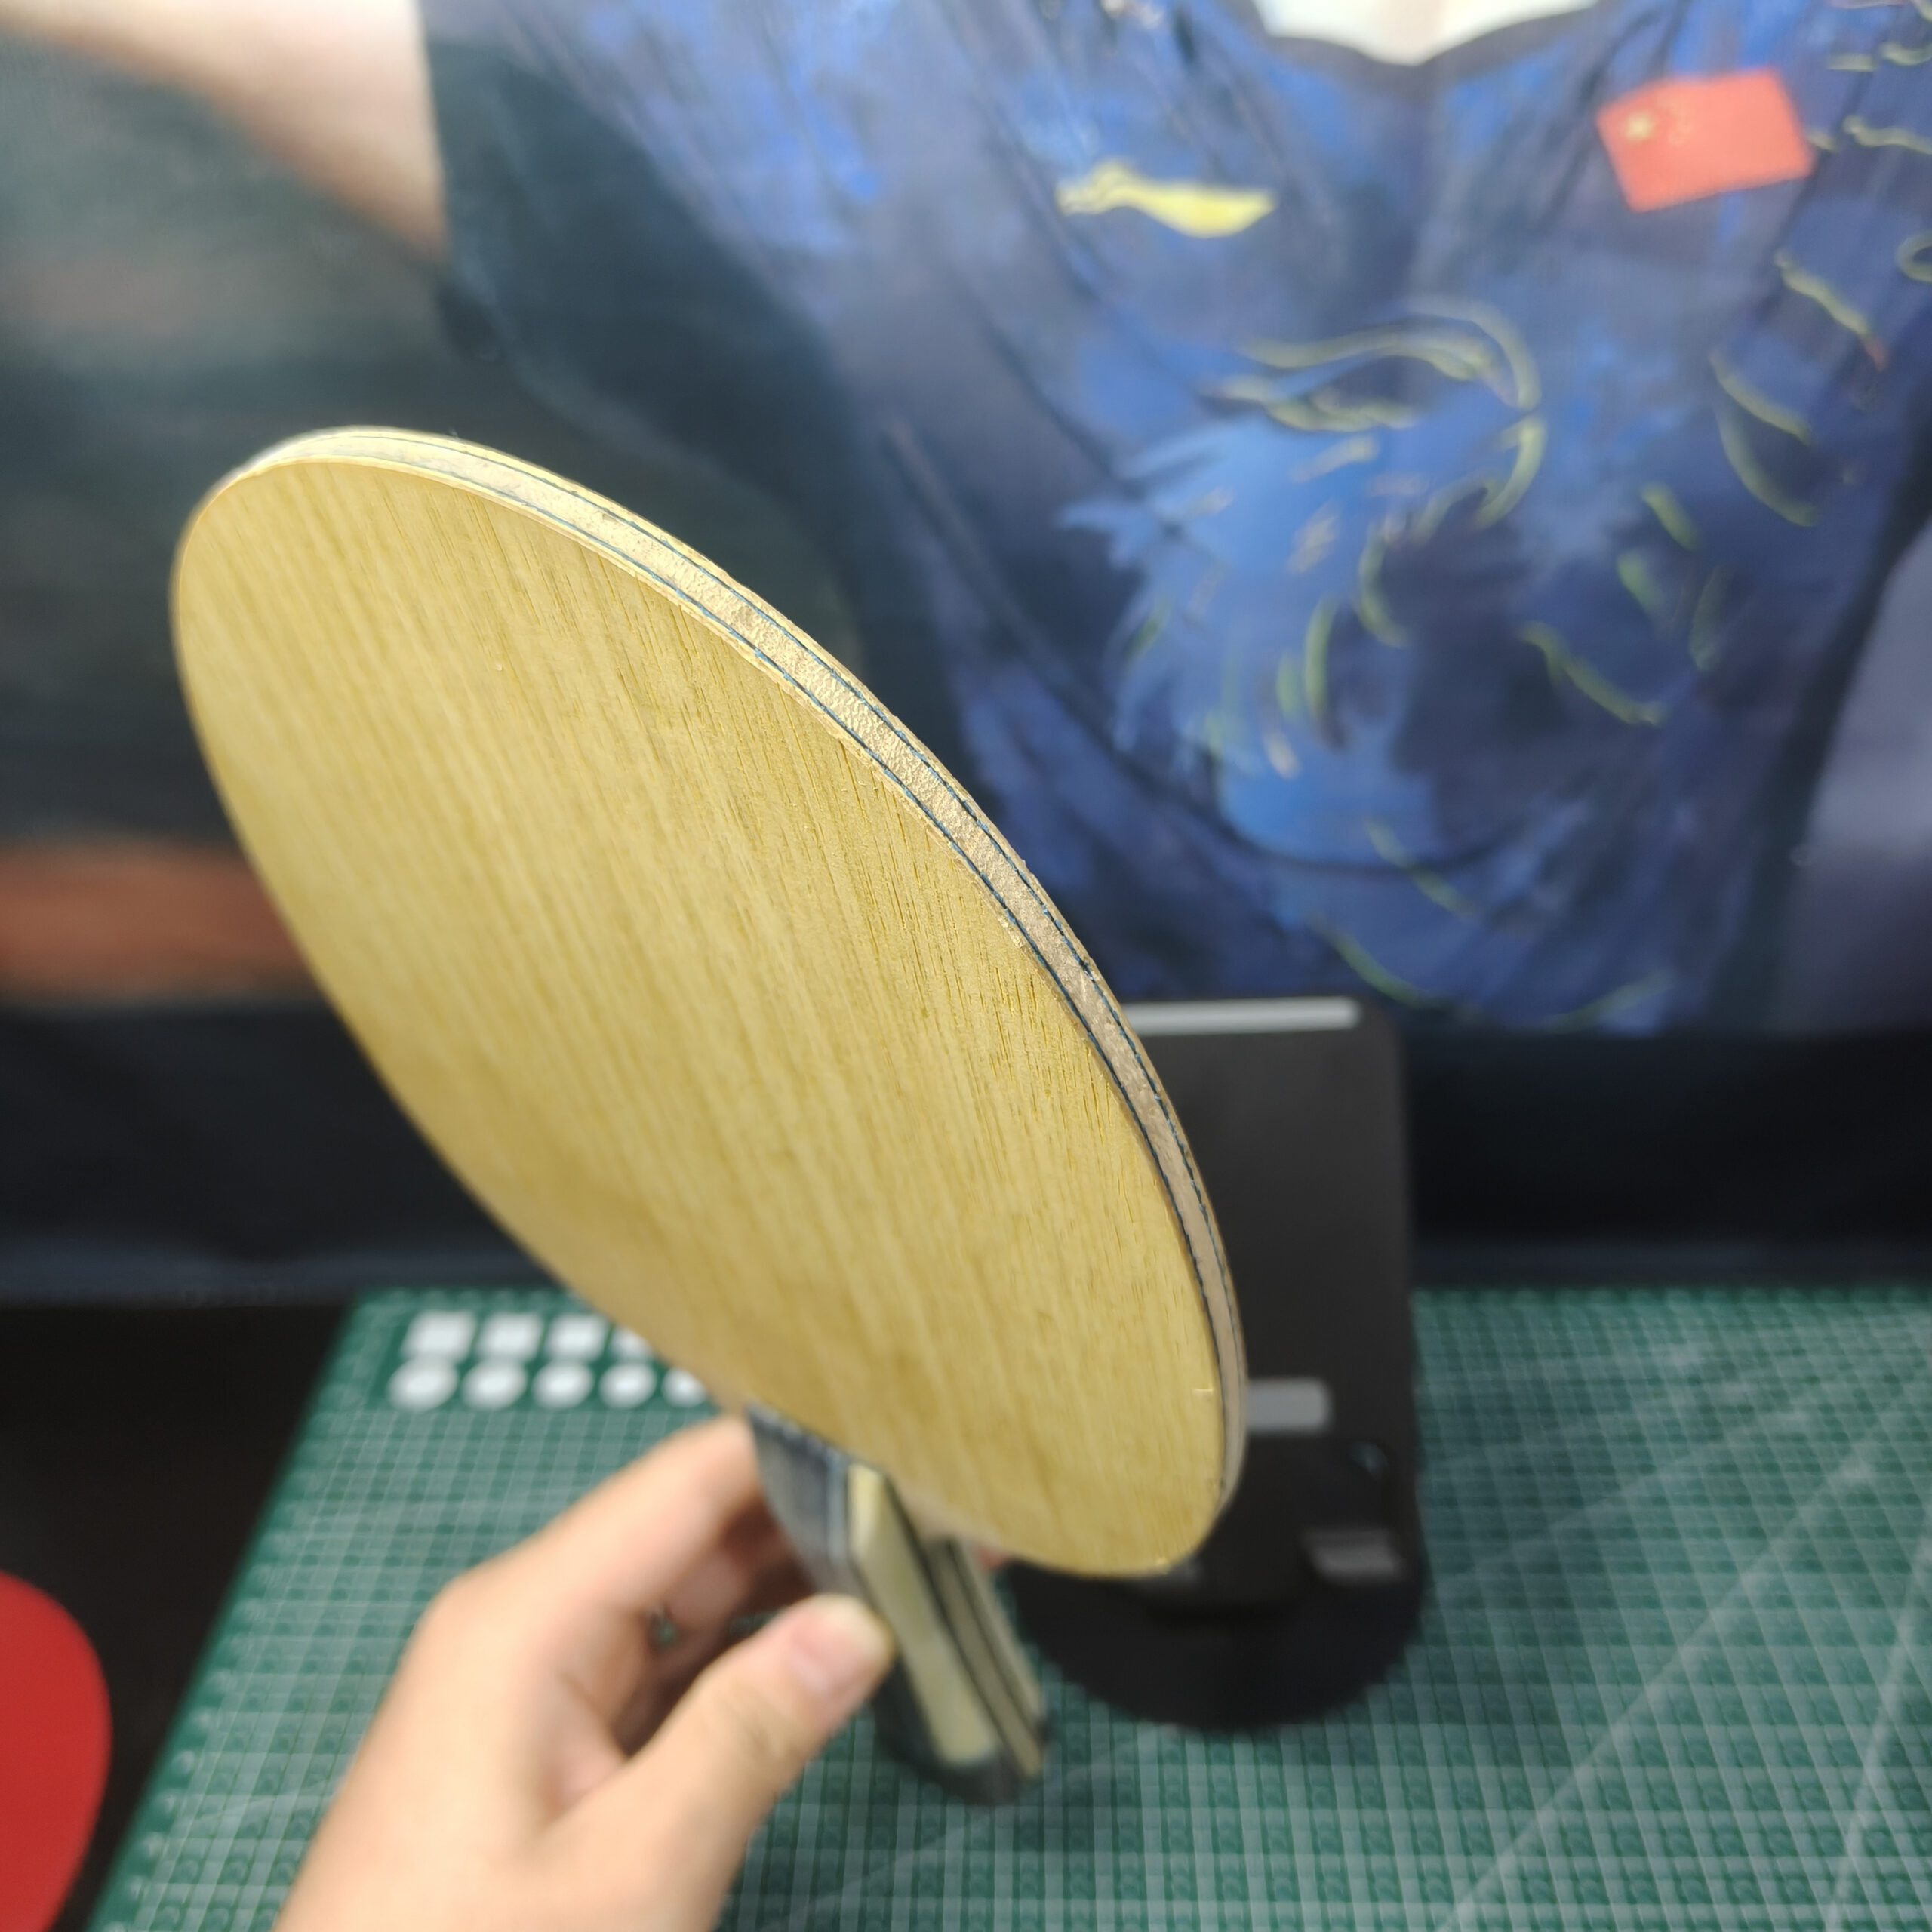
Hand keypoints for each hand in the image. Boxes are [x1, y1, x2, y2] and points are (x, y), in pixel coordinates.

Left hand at [275, 1417, 894, 1931]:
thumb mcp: (630, 1877)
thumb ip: (750, 1735)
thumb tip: (861, 1623)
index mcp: (528, 1617)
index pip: (693, 1479)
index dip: (811, 1459)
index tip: (924, 1464)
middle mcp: (529, 1623)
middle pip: (699, 1529)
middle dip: (823, 1525)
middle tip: (952, 1533)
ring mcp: (538, 1684)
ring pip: (692, 1598)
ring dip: (797, 1594)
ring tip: (920, 1582)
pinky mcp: (552, 1745)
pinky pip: (668, 1669)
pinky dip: (751, 1663)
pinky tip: (832, 1660)